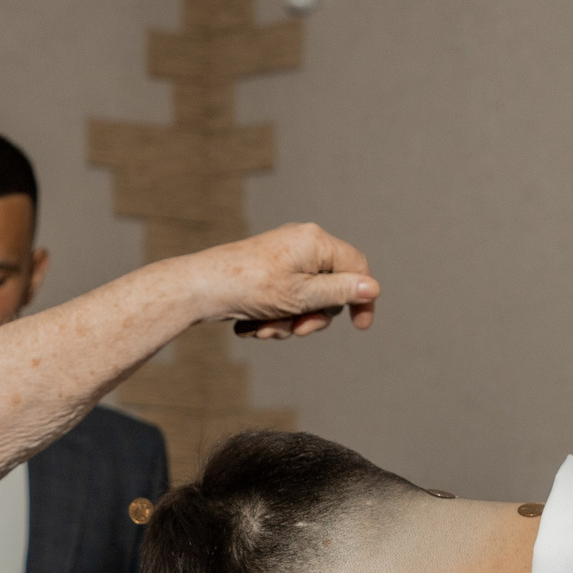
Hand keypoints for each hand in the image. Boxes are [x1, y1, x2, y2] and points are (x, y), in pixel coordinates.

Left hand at [187, 223, 379, 338]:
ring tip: (264, 329)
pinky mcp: (267, 271)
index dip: (362, 297)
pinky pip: (284, 299)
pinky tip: (251, 325)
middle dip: (313, 315)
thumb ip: (340, 292)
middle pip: (330, 287)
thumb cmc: (251, 287)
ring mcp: (283, 257)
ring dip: (289, 322)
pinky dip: (273, 317)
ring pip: (305, 299)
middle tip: (297, 330)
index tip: (360, 327)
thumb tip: (373, 288)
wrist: (199, 288)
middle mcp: (302, 243)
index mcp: (316, 242)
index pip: (356, 266)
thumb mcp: (302, 296)